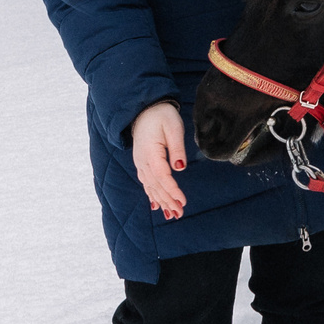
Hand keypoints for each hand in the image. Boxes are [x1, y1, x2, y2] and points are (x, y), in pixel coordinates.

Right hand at [131, 101, 188, 219]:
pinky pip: (146, 183)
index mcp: (151, 153)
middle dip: (168, 201)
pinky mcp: (142, 163)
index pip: (162, 177)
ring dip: (161, 201)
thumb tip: (180, 168)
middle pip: (156, 186)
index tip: (183, 201)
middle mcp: (142, 161)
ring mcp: (140, 163)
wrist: (144, 109)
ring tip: (171, 214)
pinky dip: (152, 195)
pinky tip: (157, 206)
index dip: (172, 191)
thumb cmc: (161, 116)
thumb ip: (177, 148)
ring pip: (150, 187)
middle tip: (180, 214)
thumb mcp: (174, 127)